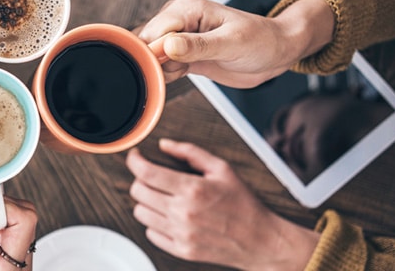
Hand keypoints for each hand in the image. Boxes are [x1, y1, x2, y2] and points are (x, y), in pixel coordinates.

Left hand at [126, 139, 319, 269]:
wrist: (259, 240)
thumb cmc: (243, 203)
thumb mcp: (222, 169)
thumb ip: (190, 152)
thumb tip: (164, 145)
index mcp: (193, 189)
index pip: (146, 172)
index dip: (134, 161)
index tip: (135, 157)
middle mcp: (183, 212)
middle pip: (138, 191)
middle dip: (141, 179)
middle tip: (152, 177)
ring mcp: (180, 233)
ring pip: (140, 212)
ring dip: (146, 202)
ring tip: (162, 197)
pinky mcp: (181, 250)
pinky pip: (150, 233)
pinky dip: (154, 223)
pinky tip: (168, 216)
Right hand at [137, 0, 333, 87]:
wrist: (277, 53)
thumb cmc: (262, 41)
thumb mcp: (232, 43)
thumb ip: (198, 46)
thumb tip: (168, 46)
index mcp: (188, 8)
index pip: (154, 31)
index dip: (153, 52)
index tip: (162, 69)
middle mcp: (179, 19)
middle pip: (146, 43)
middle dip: (154, 63)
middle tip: (178, 72)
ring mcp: (179, 37)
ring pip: (151, 56)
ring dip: (160, 70)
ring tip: (185, 71)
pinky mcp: (183, 54)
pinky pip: (162, 66)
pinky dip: (166, 75)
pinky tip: (183, 74)